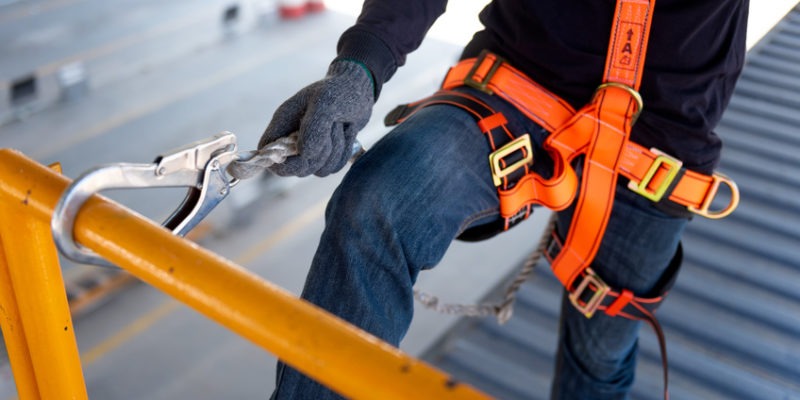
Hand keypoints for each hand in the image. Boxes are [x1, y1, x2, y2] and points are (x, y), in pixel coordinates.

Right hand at [258, 60, 373, 176]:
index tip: (301, 153)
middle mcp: (292, 138)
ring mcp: (309, 148)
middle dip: (318, 154)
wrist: (359, 87)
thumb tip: (305, 154)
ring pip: (318, 170)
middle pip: (296, 168)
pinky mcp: (325, 154)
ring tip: (340, 126)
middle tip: (332, 128)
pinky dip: (344, 153)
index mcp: (283, 122)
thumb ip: (313, 128)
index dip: (279, 160)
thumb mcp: (325, 103)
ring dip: (335, 151)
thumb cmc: (339, 90)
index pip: (267, 151)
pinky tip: (347, 132)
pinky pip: (332, 168)